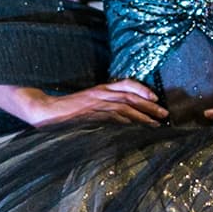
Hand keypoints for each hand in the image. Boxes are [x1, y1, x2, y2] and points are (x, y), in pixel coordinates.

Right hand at [29, 79, 167, 126]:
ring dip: (143, 115)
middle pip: (131, 97)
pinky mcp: (93, 115)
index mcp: (100, 88)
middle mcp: (101, 93)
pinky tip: (138, 127)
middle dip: (150, 105)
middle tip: (164, 113)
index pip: (126, 84)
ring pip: (126, 107)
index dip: (142, 89)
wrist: (48, 111)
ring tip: (156, 123)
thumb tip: (122, 115)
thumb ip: (104, 105)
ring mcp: (98, 104)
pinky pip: (115, 118)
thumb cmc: (67, 110)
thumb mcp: (88, 102)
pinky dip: (128, 121)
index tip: (155, 97)